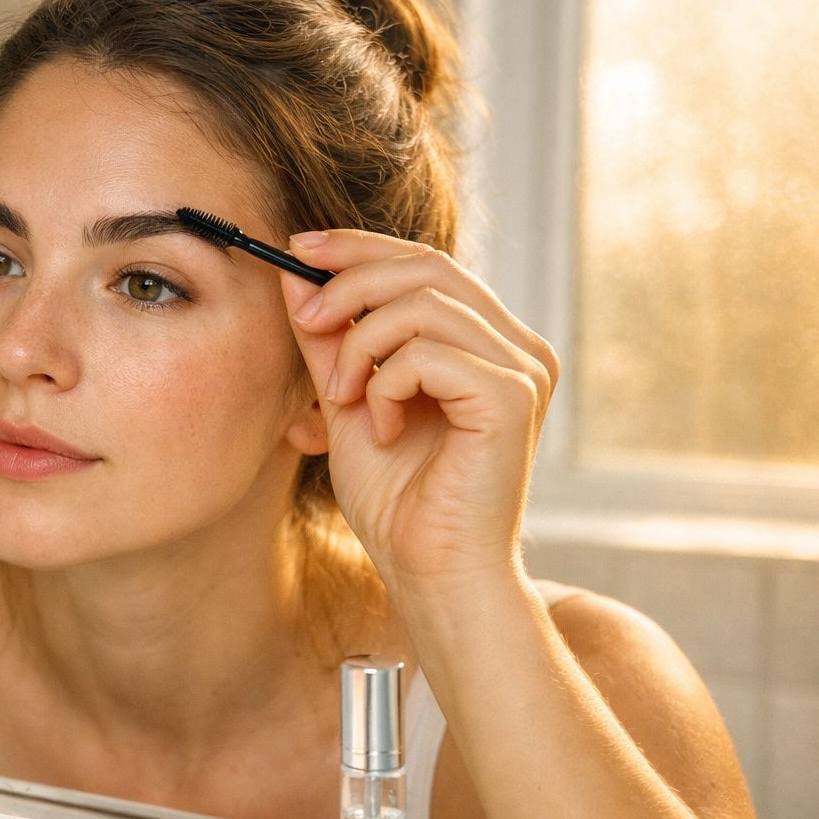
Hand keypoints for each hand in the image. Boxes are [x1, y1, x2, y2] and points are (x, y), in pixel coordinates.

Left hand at [278, 230, 558, 592]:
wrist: (429, 572)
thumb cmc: (397, 501)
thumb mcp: (347, 401)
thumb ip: (330, 341)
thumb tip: (296, 276)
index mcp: (486, 341)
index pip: (425, 262)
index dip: (359, 246)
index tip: (298, 249)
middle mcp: (515, 345)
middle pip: (427, 264)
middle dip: (350, 282)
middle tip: (307, 319)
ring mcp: (521, 368)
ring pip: (422, 303)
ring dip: (361, 346)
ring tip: (345, 398)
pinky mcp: (511, 395)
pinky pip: (428, 352)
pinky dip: (385, 384)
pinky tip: (382, 427)